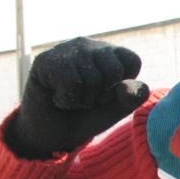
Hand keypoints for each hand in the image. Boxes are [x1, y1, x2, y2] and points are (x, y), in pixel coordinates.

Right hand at [3, 37, 148, 158]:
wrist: (53, 132)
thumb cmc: (89, 115)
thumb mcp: (118, 108)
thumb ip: (133, 97)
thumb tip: (127, 87)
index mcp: (110, 53)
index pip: (132, 61)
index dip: (123, 86)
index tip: (108, 94)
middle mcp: (89, 46)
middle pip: (113, 70)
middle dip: (103, 95)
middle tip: (88, 99)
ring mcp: (66, 49)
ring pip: (91, 79)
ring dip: (83, 100)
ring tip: (72, 98)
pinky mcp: (46, 60)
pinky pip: (70, 82)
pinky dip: (67, 100)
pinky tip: (58, 97)